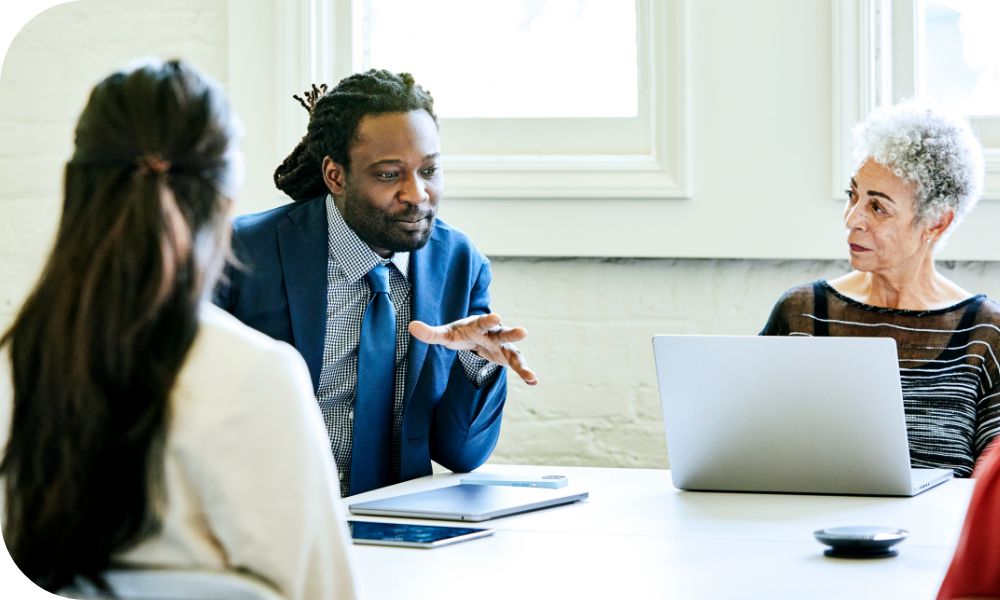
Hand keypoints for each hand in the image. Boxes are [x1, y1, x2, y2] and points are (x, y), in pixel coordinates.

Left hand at [408, 313, 537, 385]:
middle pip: (503, 333)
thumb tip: (411, 326)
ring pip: (514, 352)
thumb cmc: (460, 333)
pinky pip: (517, 365)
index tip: (495, 316)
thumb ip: (430, 333)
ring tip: (530, 375)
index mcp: (478, 326)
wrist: (476, 336)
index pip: (482, 322)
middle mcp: (493, 334)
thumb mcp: (446, 334)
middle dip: (512, 333)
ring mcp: (502, 346)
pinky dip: (525, 372)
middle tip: (523, 332)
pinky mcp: (507, 357)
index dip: (488, 320)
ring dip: (521, 362)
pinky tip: (534, 381)